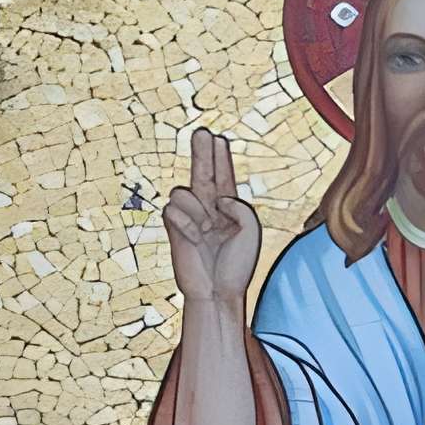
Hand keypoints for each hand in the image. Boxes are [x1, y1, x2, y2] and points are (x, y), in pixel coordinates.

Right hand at [163, 128, 260, 308]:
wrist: (217, 291)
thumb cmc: (237, 265)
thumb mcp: (251, 231)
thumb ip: (240, 206)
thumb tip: (217, 198)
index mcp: (230, 207)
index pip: (223, 175)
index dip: (220, 157)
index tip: (218, 139)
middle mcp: (209, 207)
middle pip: (202, 171)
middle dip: (201, 151)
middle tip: (201, 133)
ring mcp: (191, 216)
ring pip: (183, 191)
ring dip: (196, 208)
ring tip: (207, 229)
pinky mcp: (175, 227)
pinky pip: (173, 209)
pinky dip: (186, 222)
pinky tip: (195, 237)